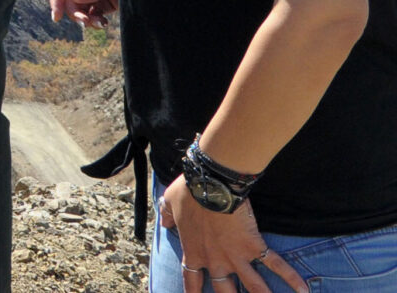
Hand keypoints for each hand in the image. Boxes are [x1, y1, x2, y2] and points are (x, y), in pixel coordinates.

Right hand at [50, 0, 119, 27]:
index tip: (56, 17)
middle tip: (86, 23)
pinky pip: (92, 15)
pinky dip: (96, 22)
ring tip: (101, 24)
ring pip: (80, 10)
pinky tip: (104, 24)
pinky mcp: (104, 4)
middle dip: (75, 13)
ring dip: (87, 20)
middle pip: (70, 0)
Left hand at [161, 177, 306, 292]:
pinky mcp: (255, 246)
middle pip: (224, 291)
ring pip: (253, 287)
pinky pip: (276, 265)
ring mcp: (236, 256)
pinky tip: (304, 290)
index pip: (192, 281)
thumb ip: (166, 216)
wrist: (211, 184)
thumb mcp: (168, 203)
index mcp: (194, 252)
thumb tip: (163, 222)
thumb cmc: (188, 192)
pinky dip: (292, 278)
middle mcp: (215, 260)